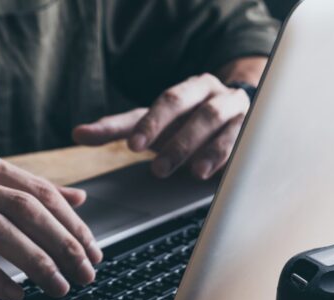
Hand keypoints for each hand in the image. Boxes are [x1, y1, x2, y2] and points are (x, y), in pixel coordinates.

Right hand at [0, 144, 102, 299]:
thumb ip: (20, 190)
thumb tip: (78, 198)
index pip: (37, 190)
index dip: (72, 222)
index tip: (93, 249)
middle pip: (23, 208)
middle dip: (63, 243)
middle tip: (86, 272)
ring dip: (36, 261)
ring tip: (59, 287)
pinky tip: (15, 294)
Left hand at [73, 73, 250, 179]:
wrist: (236, 115)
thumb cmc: (186, 121)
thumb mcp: (153, 122)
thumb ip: (118, 128)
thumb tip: (77, 134)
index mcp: (193, 88)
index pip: (172, 100)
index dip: (153, 122)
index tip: (133, 146)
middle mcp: (220, 97)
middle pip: (202, 113)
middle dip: (180, 141)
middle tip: (158, 168)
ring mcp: (242, 117)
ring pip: (228, 129)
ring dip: (209, 151)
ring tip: (193, 173)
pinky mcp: (255, 138)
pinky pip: (247, 147)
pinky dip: (232, 161)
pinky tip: (218, 176)